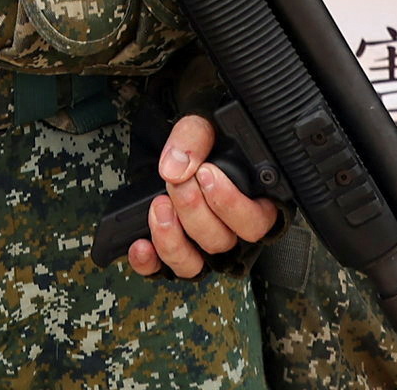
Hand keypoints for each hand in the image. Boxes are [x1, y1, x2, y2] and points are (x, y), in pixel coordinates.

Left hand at [122, 113, 279, 278]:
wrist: (175, 146)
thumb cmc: (204, 138)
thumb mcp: (205, 125)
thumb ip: (195, 138)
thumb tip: (175, 167)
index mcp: (253, 203)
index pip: (256, 222)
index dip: (231, 204)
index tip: (205, 174)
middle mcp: (229, 232)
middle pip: (221, 242)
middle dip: (194, 211)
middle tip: (177, 182)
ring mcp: (201, 248)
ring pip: (195, 265)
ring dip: (173, 239)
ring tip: (159, 206)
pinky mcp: (172, 255)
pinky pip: (162, 271)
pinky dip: (149, 262)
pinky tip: (140, 244)